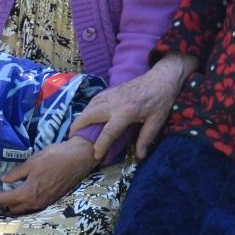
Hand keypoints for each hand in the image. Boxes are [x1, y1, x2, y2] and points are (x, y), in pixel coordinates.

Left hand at [0, 137, 97, 213]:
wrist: (80, 158)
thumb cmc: (56, 157)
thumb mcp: (32, 161)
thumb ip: (16, 173)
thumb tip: (4, 179)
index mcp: (28, 193)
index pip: (5, 200)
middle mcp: (36, 202)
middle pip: (13, 209)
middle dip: (6, 201)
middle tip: (4, 190)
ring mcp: (45, 203)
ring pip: (24, 210)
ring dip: (17, 204)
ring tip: (15, 192)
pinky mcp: (52, 201)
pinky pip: (34, 207)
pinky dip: (27, 203)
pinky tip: (29, 192)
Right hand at [71, 54, 194, 160]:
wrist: (162, 78)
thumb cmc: (161, 100)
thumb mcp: (157, 121)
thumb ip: (146, 138)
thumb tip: (141, 157)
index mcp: (126, 113)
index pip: (107, 133)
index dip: (100, 146)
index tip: (96, 155)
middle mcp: (114, 103)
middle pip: (89, 115)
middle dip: (78, 127)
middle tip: (72, 139)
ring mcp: (111, 94)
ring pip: (89, 106)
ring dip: (81, 117)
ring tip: (77, 129)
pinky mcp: (112, 90)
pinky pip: (94, 99)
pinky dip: (88, 108)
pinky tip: (87, 115)